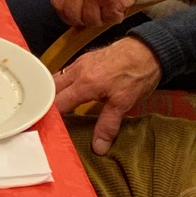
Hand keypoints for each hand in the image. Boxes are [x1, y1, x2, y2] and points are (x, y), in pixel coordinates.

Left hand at [52, 0, 136, 29]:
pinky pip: (109, 19)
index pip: (57, 3)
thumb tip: (68, 13)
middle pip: (72, 15)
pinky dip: (115, 17)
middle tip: (92, 16)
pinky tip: (117, 6)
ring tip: (107, 8)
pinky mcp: (112, 0)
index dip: (64, 14)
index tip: (72, 17)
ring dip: (100, 19)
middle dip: (82, 20)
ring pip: (91, 20)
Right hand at [52, 36, 161, 155]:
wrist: (148, 49)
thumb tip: (98, 147)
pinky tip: (71, 94)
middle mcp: (77, 72)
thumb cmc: (137, 73)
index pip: (57, 104)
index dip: (50, 117)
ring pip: (57, 79)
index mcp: (84, 84)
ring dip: (54, 94)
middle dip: (47, 105)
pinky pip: (67, 72)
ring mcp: (80, 63)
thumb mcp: (124, 103)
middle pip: (51, 89)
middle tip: (49, 120)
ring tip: (57, 110)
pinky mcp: (86, 59)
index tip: (49, 128)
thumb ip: (108, 125)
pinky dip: (64, 85)